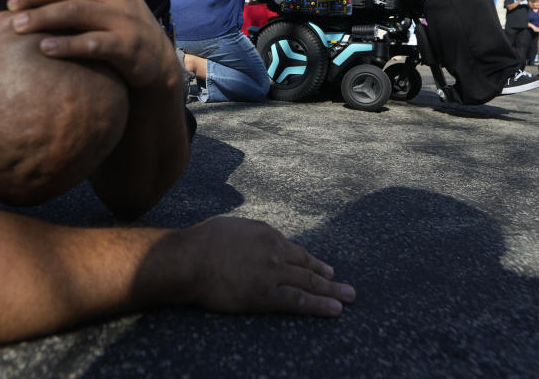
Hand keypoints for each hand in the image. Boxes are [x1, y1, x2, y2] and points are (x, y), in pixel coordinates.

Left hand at [7, 0, 179, 90]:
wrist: (159, 64)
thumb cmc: (121, 35)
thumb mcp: (106, 8)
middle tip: (10, 7)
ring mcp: (124, 20)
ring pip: (76, 11)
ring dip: (42, 17)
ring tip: (17, 27)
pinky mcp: (127, 46)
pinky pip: (92, 43)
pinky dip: (66, 45)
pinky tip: (44, 49)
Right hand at [179, 217, 354, 316]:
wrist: (189, 258)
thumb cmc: (201, 242)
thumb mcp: (230, 228)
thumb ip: (247, 236)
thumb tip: (251, 242)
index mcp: (266, 233)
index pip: (294, 250)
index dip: (311, 261)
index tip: (323, 268)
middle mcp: (275, 251)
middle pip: (307, 266)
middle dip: (329, 277)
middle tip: (346, 286)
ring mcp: (273, 272)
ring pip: (309, 283)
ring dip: (332, 292)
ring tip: (348, 298)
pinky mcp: (266, 294)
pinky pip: (298, 301)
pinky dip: (319, 306)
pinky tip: (333, 310)